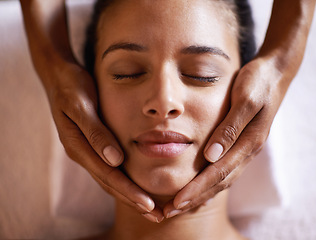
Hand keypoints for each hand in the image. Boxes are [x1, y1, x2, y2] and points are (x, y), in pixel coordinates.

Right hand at [46, 61, 163, 221]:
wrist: (59, 76)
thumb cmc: (72, 87)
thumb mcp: (82, 105)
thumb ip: (96, 132)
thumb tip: (114, 160)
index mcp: (79, 146)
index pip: (108, 175)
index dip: (129, 191)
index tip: (148, 205)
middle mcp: (83, 154)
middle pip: (110, 184)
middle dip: (133, 201)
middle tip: (157, 216)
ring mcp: (87, 152)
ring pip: (110, 180)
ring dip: (130, 195)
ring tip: (151, 209)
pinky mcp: (93, 147)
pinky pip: (109, 170)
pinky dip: (124, 182)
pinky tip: (136, 187)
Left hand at [163, 57, 288, 216]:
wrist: (276, 73)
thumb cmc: (258, 82)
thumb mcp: (245, 99)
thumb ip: (230, 128)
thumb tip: (211, 156)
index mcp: (248, 142)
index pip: (218, 173)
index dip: (197, 189)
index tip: (176, 203)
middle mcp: (248, 151)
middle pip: (220, 182)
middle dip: (195, 199)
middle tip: (170, 213)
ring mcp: (246, 149)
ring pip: (223, 179)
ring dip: (201, 194)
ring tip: (180, 206)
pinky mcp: (242, 144)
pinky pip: (226, 170)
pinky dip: (210, 183)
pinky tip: (199, 187)